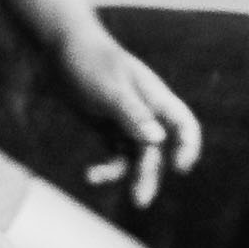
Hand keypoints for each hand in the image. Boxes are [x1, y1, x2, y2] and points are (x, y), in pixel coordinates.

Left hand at [51, 36, 203, 211]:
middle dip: (150, 174)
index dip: (187, 146)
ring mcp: (127, 121)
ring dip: (128, 176)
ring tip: (112, 193)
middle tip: (140, 200)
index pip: (183, 124)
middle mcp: (146, 112)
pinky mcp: (109, 128)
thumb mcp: (109, 89)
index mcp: (154, 97)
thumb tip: (156, 141)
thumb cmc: (89, 62)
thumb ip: (132, 114)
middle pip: (158, 149)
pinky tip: (91, 175)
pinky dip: (107, 167)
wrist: (61, 47)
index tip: (180, 168)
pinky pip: (116, 155)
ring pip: (137, 156)